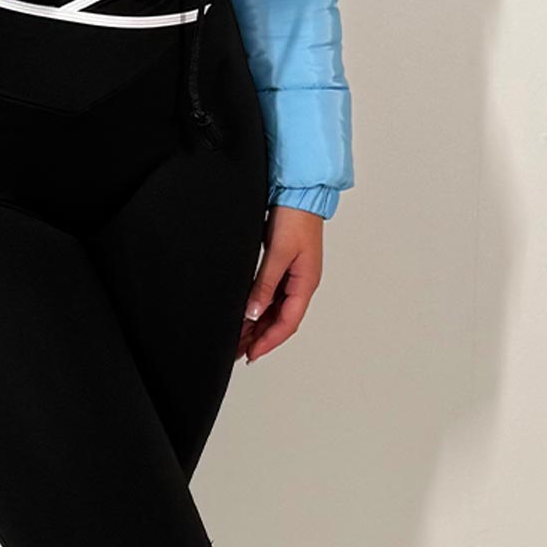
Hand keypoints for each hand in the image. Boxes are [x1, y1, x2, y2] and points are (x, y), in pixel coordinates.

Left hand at [235, 205, 323, 364]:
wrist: (300, 192)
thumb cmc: (297, 218)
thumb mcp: (278, 254)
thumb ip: (265, 284)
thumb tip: (253, 312)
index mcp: (306, 283)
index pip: (287, 322)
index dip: (269, 341)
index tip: (252, 354)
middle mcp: (301, 283)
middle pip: (281, 319)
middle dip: (261, 337)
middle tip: (240, 350)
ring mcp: (294, 274)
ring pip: (276, 308)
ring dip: (259, 323)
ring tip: (240, 336)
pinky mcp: (285, 264)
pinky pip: (272, 293)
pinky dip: (260, 305)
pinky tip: (247, 311)